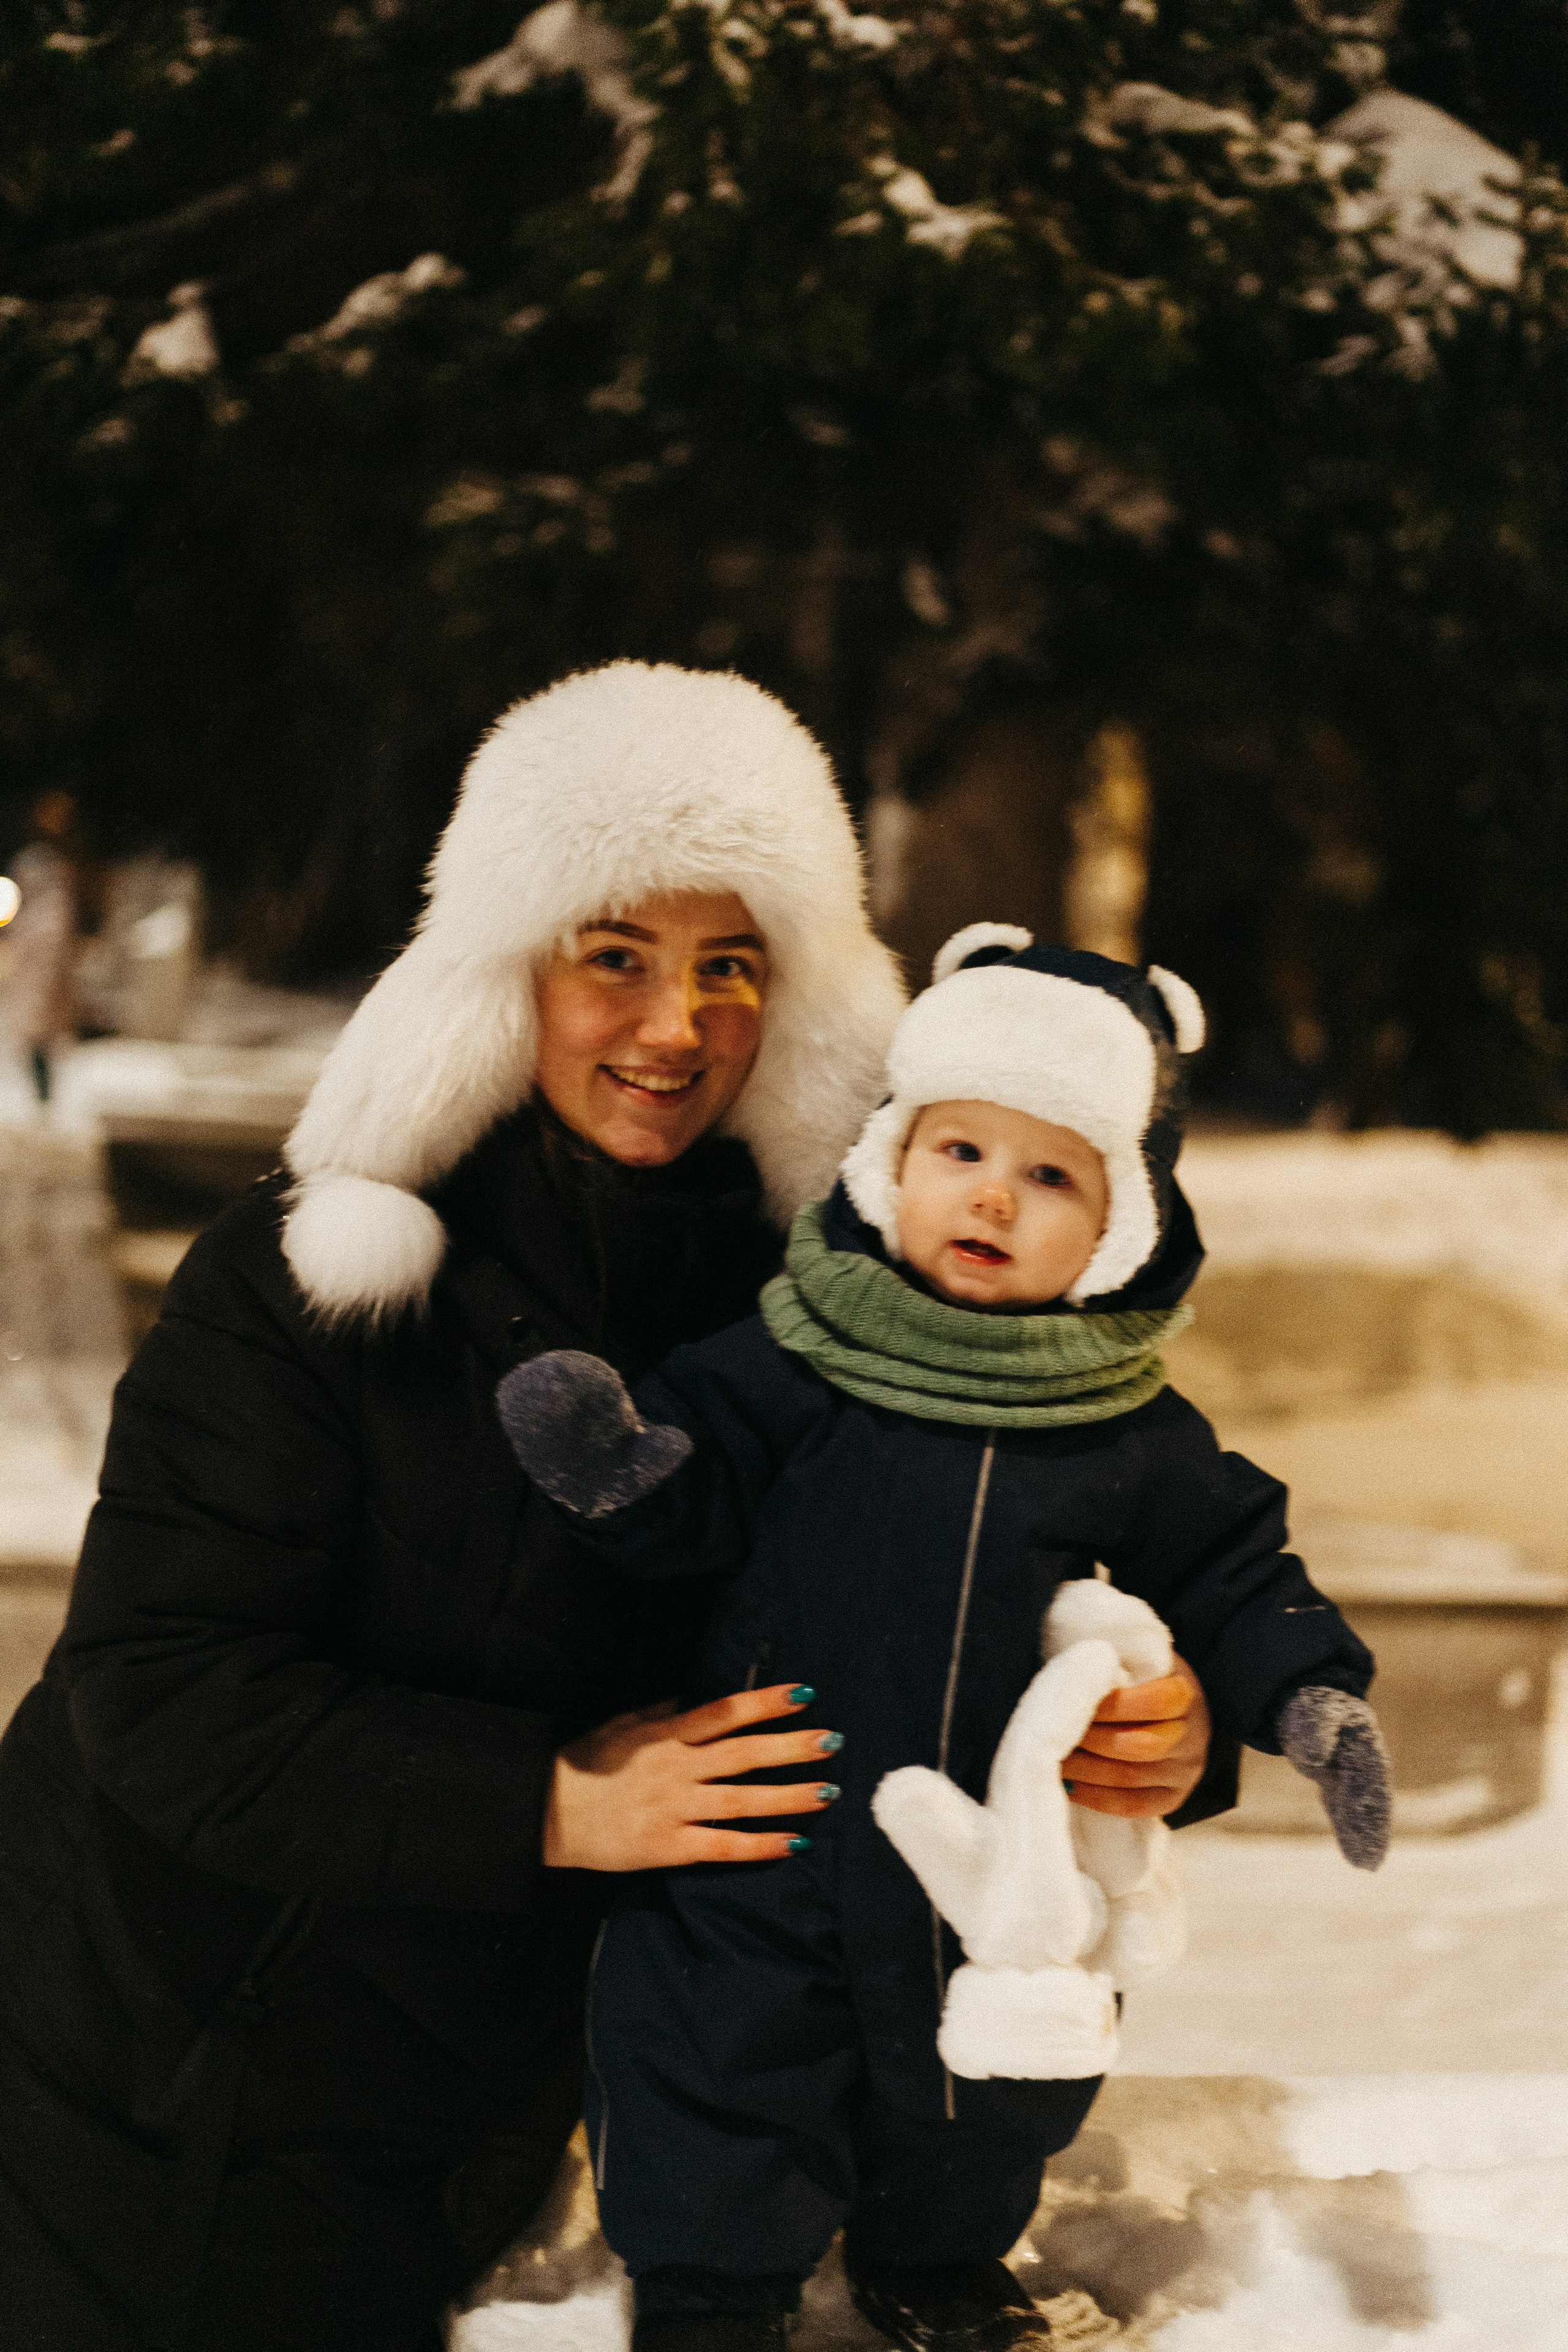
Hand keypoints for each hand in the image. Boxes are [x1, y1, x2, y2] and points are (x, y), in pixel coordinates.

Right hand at [542, 1684, 841, 1870]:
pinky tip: (793, 1843)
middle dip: (792, 1747)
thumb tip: (687, 1701)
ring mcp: (674, 1808)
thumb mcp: (617, 1726)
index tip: (803, 1694)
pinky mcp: (668, 1847)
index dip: (764, 1702)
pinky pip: (722, 1846)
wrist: (545, 1815)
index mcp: (664, 1735)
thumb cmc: (582, 1766)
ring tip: (827, 1792)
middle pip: (744, 1754)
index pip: (723, 1713)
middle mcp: (676, 1768)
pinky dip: (759, 1845)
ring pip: (742, 1800)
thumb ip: (656, 1714)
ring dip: (788, 1796)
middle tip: (832, 1741)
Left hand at [1062, 1654, 1209, 1819]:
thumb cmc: (1143, 1678)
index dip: (1111, 1704)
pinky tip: (1070, 1786)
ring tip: (1053, 1758)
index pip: (1156, 1703)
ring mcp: (1185, 1772)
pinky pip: (1134, 1806)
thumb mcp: (1138, 1658)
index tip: (1075, 1699)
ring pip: (1130, 1778)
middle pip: (1138, 1746)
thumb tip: (1078, 1668)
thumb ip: (1116, 1660)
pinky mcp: (1173, 1798)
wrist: (1177, 1711)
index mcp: (1187, 1695)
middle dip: (1090, 1739)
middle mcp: (1193, 1738)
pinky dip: (1096, 1798)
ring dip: (1084, 1770)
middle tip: (1053, 1733)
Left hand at [1277, 1686, 1390, 1870]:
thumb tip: (1316, 1758)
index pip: (1367, 1779)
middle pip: (1371, 1800)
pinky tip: (1358, 1859)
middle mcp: (1365, 1763)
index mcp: (1363, 1743)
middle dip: (1370, 1828)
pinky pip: (1349, 1813)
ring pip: (1364, 1811)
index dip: (1366, 1804)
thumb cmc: (1312, 1705)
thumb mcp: (1312, 1711)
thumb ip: (1315, 1731)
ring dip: (1365, 1837)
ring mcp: (1355, 1777)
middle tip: (1369, 1860)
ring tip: (1366, 1865)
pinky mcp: (1341, 1787)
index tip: (1362, 1825)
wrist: (1310, 1701)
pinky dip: (1352, 1833)